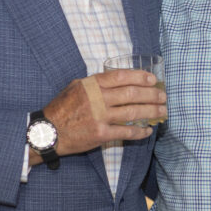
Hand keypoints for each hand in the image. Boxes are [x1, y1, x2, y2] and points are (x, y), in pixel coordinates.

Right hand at [37, 69, 165, 161]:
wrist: (47, 132)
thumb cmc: (62, 108)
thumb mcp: (76, 87)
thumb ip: (96, 82)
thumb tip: (119, 79)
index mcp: (92, 84)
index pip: (122, 76)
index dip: (141, 76)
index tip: (153, 79)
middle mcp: (98, 99)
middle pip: (132, 93)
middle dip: (152, 94)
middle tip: (163, 96)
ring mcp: (100, 117)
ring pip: (133, 112)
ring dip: (151, 111)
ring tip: (162, 111)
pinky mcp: (101, 134)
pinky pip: (126, 132)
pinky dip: (140, 131)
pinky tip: (148, 131)